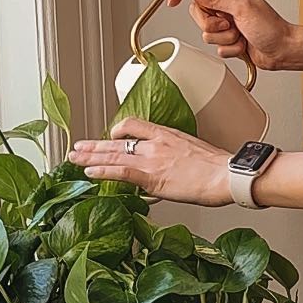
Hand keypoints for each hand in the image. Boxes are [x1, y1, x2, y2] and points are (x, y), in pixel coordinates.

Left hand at [72, 119, 231, 204]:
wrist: (228, 175)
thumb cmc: (220, 168)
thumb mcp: (197, 153)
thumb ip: (179, 157)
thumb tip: (173, 170)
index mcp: (167, 135)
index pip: (134, 125)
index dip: (118, 131)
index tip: (110, 137)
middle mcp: (156, 144)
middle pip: (117, 140)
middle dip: (95, 145)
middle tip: (79, 146)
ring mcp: (152, 160)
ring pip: (113, 155)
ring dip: (90, 156)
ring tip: (74, 157)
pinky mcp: (151, 177)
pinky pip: (120, 172)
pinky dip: (102, 172)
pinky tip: (89, 172)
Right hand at [167, 0, 296, 70]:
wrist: (282, 50)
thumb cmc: (271, 27)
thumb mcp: (241, 8)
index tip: (172, 1)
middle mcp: (226, 4)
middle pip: (197, 11)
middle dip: (211, 23)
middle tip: (228, 24)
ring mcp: (227, 22)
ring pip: (206, 31)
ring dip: (224, 37)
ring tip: (240, 35)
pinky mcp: (228, 39)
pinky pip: (216, 46)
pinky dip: (229, 48)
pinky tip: (243, 44)